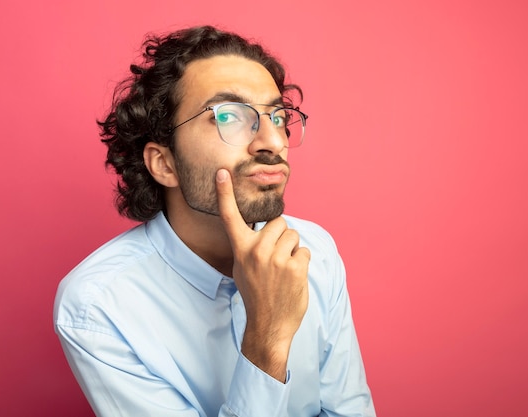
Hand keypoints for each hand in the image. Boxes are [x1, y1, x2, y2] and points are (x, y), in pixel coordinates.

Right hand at [215, 169, 309, 381]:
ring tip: (283, 269)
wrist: (269, 325)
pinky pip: (304, 251)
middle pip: (279, 222)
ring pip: (293, 235)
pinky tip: (293, 277)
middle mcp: (256, 251)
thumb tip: (264, 227)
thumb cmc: (256, 294)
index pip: (230, 217)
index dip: (225, 194)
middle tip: (276, 258)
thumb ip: (249, 246)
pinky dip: (302, 262)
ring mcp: (276, 259)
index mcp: (241, 250)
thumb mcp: (242, 268)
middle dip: (281, 236)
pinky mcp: (295, 268)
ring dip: (292, 249)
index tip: (222, 173)